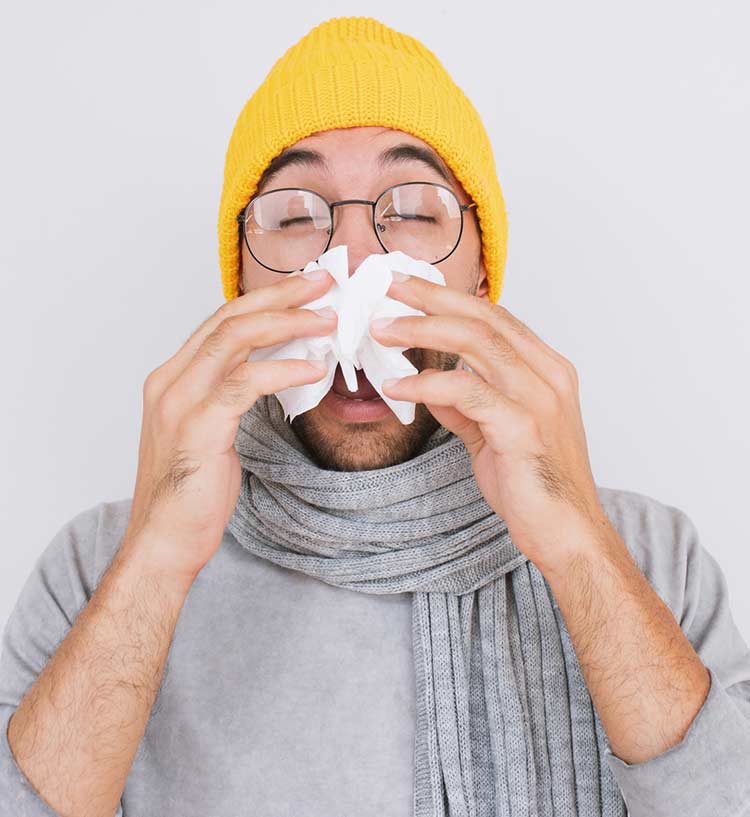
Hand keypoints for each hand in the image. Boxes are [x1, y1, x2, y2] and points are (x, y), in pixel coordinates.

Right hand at [121, 269, 337, 582]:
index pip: (221, 321)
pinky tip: (316, 369)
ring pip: (236, 339)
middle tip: (322, 283)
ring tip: (328, 320)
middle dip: (280, 296)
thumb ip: (233, 395)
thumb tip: (280, 369)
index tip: (304, 289)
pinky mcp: (197, 426)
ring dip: (288, 324)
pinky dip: (284, 370)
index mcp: (173, 377)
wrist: (163, 541)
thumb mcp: (211, 430)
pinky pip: (246, 383)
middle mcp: (170, 380)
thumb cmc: (192, 491)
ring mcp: (179, 400)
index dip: (265, 300)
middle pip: (230, 318)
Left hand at [370, 275, 611, 577]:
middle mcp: (548, 375)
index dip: (449, 297)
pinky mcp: (522, 427)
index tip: (410, 287)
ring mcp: (539, 398)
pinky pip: (465, 391)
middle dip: (431, 297)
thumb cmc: (535, 485)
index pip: (494, 316)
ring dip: (422, 330)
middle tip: (388, 287)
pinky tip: (396, 387)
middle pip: (483, 317)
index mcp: (547, 370)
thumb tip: (430, 384)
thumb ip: (466, 405)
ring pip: (475, 342)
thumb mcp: (494, 434)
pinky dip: (426, 383)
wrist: (568, 534)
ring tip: (382, 331)